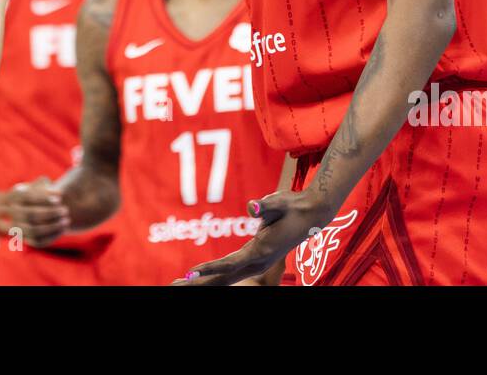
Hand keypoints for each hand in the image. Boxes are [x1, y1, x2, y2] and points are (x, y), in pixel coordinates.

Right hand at [3, 177, 70, 247]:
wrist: (38, 208)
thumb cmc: (42, 193)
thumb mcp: (42, 185)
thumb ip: (47, 186)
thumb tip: (57, 193)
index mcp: (14, 197)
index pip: (27, 197)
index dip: (44, 198)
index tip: (59, 198)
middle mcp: (12, 214)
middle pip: (30, 214)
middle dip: (50, 213)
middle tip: (65, 210)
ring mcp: (17, 229)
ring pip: (33, 230)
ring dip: (52, 226)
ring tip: (66, 220)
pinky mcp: (26, 240)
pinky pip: (38, 242)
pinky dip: (52, 236)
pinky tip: (63, 229)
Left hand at [172, 189, 333, 284]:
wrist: (311, 214)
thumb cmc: (293, 205)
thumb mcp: (280, 201)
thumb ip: (266, 205)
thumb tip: (253, 206)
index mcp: (260, 251)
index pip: (230, 264)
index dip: (210, 269)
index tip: (191, 273)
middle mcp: (257, 261)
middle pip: (224, 277)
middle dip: (200, 283)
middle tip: (174, 286)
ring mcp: (255, 262)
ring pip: (225, 277)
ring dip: (203, 282)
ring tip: (178, 284)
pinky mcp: (253, 258)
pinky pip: (229, 270)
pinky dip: (212, 275)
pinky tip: (198, 277)